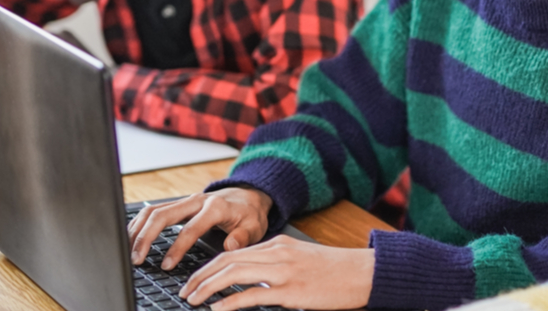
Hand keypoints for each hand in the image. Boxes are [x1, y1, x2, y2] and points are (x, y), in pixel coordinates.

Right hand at [127, 187, 271, 270]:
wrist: (248, 195)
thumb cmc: (249, 214)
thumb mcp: (255, 227)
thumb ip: (243, 237)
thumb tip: (230, 246)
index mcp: (216, 207)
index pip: (190, 228)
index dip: (177, 248)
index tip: (167, 266)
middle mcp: (197, 200)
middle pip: (163, 214)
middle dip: (146, 237)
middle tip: (136, 259)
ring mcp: (186, 200)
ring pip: (153, 210)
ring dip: (138, 230)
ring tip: (129, 251)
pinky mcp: (178, 204)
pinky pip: (154, 210)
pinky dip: (140, 223)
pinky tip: (132, 238)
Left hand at [180, 236, 374, 310]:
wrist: (363, 272)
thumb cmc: (334, 270)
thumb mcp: (300, 260)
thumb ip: (275, 264)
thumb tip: (249, 279)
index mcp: (278, 244)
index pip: (232, 252)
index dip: (208, 267)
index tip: (194, 279)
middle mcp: (277, 252)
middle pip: (227, 260)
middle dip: (200, 276)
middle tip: (185, 290)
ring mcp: (283, 271)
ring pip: (234, 273)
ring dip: (207, 287)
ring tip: (192, 299)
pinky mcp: (291, 290)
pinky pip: (252, 294)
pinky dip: (230, 302)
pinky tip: (217, 309)